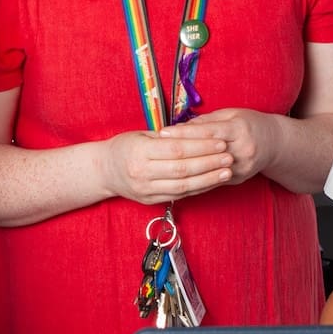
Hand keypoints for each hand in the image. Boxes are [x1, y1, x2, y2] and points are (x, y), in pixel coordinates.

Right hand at [96, 129, 232, 203]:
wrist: (103, 171)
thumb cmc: (124, 147)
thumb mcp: (140, 134)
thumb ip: (167, 135)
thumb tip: (198, 132)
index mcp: (139, 151)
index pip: (176, 149)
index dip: (201, 147)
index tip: (220, 141)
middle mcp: (142, 173)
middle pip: (182, 168)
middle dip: (209, 162)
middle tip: (229, 156)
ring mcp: (146, 190)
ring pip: (183, 186)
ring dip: (208, 179)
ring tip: (227, 171)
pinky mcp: (151, 201)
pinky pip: (180, 195)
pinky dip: (199, 189)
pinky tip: (213, 182)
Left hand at [159, 108, 280, 185]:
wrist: (274, 143)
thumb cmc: (249, 123)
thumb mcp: (230, 114)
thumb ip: (206, 121)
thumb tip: (180, 126)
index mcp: (239, 129)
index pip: (206, 131)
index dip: (183, 132)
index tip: (163, 132)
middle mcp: (243, 149)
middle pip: (206, 152)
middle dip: (180, 150)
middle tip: (157, 149)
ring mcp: (243, 167)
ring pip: (209, 169)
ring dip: (186, 167)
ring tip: (164, 164)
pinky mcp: (240, 179)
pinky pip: (214, 179)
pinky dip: (197, 177)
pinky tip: (180, 176)